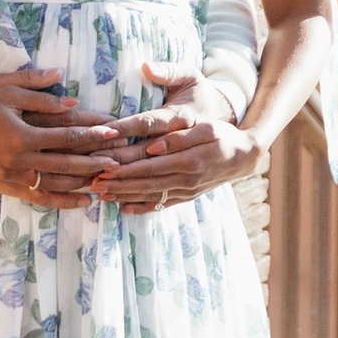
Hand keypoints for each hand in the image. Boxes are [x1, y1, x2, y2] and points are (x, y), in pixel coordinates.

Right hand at [0, 73, 121, 209]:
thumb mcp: (6, 90)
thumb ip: (40, 94)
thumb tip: (72, 98)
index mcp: (24, 134)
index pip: (67, 136)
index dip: (92, 135)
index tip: (113, 133)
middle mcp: (21, 159)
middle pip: (67, 163)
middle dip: (95, 162)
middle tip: (119, 162)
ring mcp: (14, 176)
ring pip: (57, 183)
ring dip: (83, 183)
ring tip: (107, 182)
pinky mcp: (7, 186)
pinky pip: (39, 197)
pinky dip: (62, 200)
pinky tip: (82, 201)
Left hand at [93, 66, 268, 213]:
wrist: (244, 157)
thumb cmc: (223, 136)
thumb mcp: (206, 129)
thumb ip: (179, 138)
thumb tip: (153, 144)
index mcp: (189, 160)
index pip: (150, 165)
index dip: (125, 167)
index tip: (103, 167)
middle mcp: (186, 179)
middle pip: (145, 183)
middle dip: (117, 185)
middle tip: (92, 183)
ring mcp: (186, 191)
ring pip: (150, 195)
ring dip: (124, 196)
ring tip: (100, 196)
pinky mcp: (186, 196)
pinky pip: (161, 204)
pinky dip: (142, 207)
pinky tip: (124, 208)